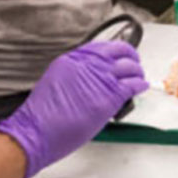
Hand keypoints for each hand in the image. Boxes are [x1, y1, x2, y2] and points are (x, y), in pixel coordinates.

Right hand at [0, 41, 147, 177]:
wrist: (35, 131)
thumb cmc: (42, 115)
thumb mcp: (56, 81)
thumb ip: (76, 75)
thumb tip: (93, 79)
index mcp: (72, 59)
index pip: (101, 46)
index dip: (115, 50)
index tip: (120, 54)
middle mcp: (87, 64)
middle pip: (118, 50)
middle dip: (130, 55)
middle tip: (135, 62)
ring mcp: (99, 79)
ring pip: (129, 67)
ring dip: (137, 71)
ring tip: (140, 77)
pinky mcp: (108, 97)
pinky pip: (132, 85)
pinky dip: (140, 84)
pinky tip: (142, 86)